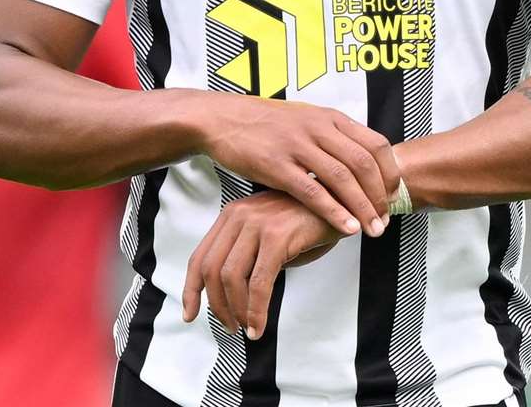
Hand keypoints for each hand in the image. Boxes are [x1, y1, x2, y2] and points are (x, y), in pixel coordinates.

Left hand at [181, 190, 347, 338]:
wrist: (341, 202)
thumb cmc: (306, 222)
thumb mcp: (269, 236)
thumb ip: (248, 257)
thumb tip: (231, 297)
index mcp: (231, 215)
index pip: (199, 257)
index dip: (191, 289)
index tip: (189, 314)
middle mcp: (239, 216)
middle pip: (212, 270)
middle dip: (217, 306)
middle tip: (230, 327)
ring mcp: (257, 224)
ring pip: (232, 278)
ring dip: (237, 311)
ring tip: (248, 328)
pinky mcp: (277, 236)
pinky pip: (259, 282)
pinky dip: (257, 310)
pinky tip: (260, 325)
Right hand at [197, 96, 398, 237]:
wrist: (224, 118)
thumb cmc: (266, 123)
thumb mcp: (306, 119)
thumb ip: (332, 136)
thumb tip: (359, 160)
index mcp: (329, 118)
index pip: (375, 143)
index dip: (389, 172)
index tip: (392, 195)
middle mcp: (318, 128)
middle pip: (364, 163)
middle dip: (379, 196)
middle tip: (385, 220)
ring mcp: (298, 145)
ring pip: (343, 178)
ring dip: (363, 208)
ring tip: (373, 230)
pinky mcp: (277, 165)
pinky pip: (313, 192)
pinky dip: (334, 212)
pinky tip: (346, 228)